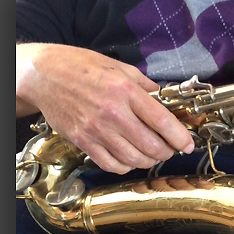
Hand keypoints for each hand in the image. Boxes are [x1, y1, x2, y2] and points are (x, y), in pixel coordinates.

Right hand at [16, 43, 193, 173]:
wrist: (45, 74)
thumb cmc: (84, 67)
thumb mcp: (121, 68)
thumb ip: (146, 86)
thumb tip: (167, 101)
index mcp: (126, 91)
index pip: (163, 122)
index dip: (180, 138)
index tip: (187, 144)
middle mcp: (113, 113)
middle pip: (151, 146)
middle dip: (167, 152)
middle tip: (170, 149)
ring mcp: (96, 130)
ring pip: (134, 159)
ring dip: (148, 161)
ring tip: (151, 154)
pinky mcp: (83, 142)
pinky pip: (112, 165)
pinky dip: (126, 166)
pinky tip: (129, 158)